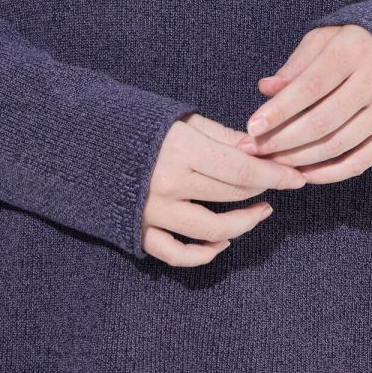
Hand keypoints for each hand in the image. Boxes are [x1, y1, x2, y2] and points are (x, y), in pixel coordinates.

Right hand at [141, 113, 307, 268]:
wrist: (74, 140)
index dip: (274, 174)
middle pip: (231, 195)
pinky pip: (175, 253)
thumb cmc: (130, 122)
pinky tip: (221, 242)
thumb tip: (255, 149)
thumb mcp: (177, 119)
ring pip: (210, 229)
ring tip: (261, 213)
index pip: (241, 168)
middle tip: (281, 185)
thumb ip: (218, 135)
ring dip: (242, 225)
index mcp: (180, 149)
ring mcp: (153, 211)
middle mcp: (169, 183)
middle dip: (262, 191)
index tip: (297, 176)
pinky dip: (201, 253)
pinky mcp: (138, 229)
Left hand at [238, 25, 371, 181]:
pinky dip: (331, 173)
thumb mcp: (323, 40)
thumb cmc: (351, 43)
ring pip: (339, 144)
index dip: (280, 110)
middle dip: (283, 140)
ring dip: (301, 159)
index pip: (311, 87)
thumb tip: (266, 90)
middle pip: (323, 121)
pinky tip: (304, 174)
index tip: (252, 126)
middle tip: (254, 150)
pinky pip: (361, 160)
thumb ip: (295, 66)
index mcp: (353, 52)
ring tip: (272, 163)